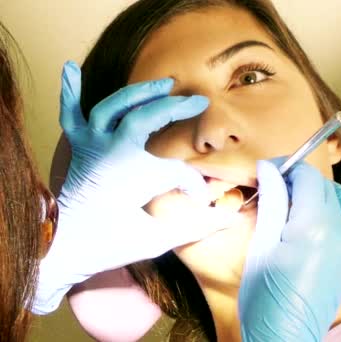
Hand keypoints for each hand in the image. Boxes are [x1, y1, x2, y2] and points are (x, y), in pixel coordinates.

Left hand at [33, 61, 235, 313]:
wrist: (62, 249)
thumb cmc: (109, 245)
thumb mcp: (156, 239)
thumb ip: (196, 226)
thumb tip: (231, 217)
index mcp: (129, 177)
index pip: (173, 169)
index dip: (192, 183)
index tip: (202, 198)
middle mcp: (107, 154)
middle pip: (141, 117)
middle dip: (171, 107)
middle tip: (195, 100)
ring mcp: (89, 147)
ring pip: (110, 108)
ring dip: (138, 93)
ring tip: (164, 84)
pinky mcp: (76, 148)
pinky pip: (71, 114)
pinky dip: (70, 91)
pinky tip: (71, 68)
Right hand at [238, 160, 340, 340]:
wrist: (283, 337)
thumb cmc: (263, 297)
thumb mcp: (262, 245)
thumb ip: (272, 202)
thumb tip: (268, 167)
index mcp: (313, 224)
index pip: (306, 176)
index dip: (287, 166)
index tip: (269, 168)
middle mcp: (339, 231)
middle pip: (324, 187)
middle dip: (300, 180)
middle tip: (276, 186)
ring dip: (327, 192)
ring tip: (303, 196)